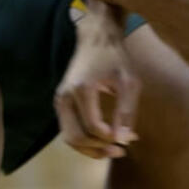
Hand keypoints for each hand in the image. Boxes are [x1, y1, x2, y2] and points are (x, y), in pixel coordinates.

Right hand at [54, 12, 140, 158]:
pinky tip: (102, 141)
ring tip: (112, 150)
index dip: (110, 138)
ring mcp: (60, 100)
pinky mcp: (60, 103)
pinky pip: (68, 130)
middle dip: (99, 149)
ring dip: (90, 149)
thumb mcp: (129, 82)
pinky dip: (84, 140)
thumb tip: (124, 139)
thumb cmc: (116, 58)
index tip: (128, 139)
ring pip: (69, 138)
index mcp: (82, 89)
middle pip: (77, 137)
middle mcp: (65, 96)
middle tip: (121, 150)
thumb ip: (127, 111)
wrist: (95, 38)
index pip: (93, 126)